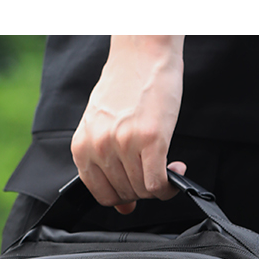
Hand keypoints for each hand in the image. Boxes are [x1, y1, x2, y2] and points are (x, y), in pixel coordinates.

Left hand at [71, 36, 186, 213]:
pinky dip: (169, 186)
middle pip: (125, 194)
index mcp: (82, 146)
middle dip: (142, 190)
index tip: (135, 191)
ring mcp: (123, 144)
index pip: (101, 195)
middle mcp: (99, 147)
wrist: (141, 51)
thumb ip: (107, 167)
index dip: (122, 198)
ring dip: (158, 186)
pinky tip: (177, 170)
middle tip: (153, 172)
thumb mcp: (103, 127)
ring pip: (142, 191)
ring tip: (166, 166)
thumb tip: (124, 207)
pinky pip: (157, 184)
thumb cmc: (124, 86)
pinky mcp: (150, 139)